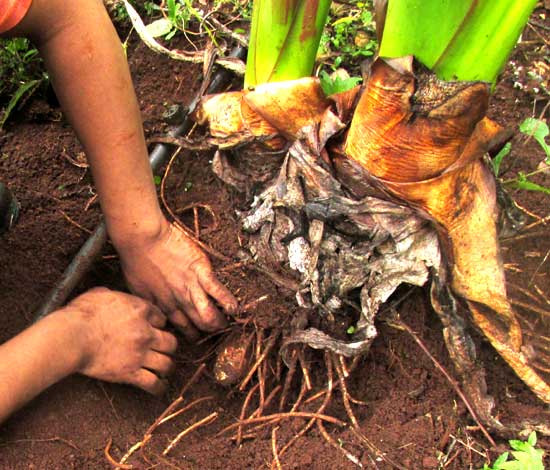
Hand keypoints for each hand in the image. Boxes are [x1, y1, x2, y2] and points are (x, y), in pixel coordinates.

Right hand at [66, 287, 177, 394]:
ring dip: (167, 368)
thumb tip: (111, 296)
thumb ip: (114, 295)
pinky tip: (158, 388)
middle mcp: (146, 332)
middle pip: (171, 342)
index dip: (159, 324)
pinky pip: (153, 383)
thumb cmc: (81, 314)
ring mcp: (140, 353)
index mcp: (140, 310)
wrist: (71, 336)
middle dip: (169, 347)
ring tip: (165, 371)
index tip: (155, 329)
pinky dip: (158, 387)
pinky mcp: (130, 372)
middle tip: (164, 350)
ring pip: (167, 364)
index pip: (161, 318)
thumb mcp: (100, 294)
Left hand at [115, 219, 237, 339]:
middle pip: (198, 325)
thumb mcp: (137, 289)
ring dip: (218, 321)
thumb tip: (152, 309)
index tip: (199, 335)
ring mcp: (190, 287)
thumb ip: (150, 301)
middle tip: (218, 330)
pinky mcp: (199, 271)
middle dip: (209, 331)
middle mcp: (178, 301)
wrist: (140, 239)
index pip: (182, 329)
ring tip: (227, 322)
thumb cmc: (135, 260)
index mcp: (163, 306)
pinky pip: (217, 290)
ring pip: (208, 314)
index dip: (193, 334)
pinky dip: (227, 301)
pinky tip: (234, 308)